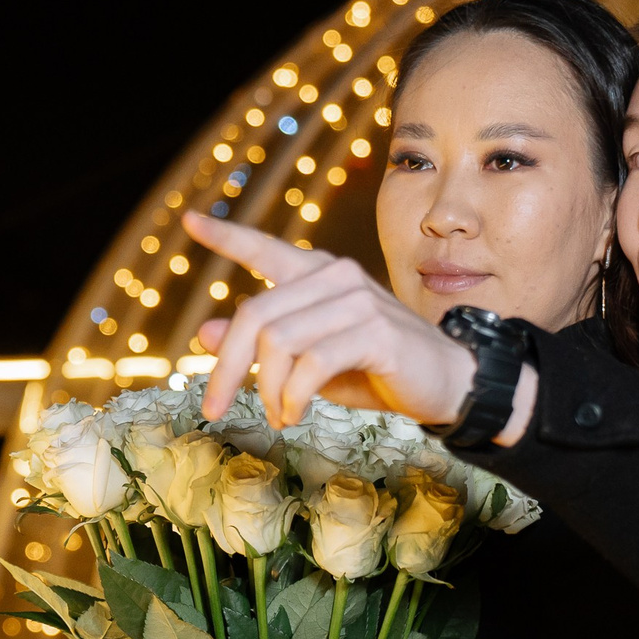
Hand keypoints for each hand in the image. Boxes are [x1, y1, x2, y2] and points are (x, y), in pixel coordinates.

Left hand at [182, 213, 478, 429]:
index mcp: (318, 276)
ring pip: (278, 341)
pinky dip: (293, 397)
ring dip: (268, 390)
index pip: (265, 249)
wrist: (447, 384)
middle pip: (254, 314)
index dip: (226, 238)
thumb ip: (263, 345)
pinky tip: (293, 414)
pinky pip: (312, 363)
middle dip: (227, 367)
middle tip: (213, 408)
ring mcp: (357, 300)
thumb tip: (204, 334)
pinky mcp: (375, 331)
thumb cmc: (377, 371)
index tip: (190, 223)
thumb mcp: (310, 361)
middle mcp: (335, 277)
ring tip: (277, 416)